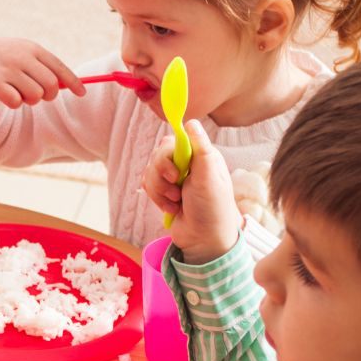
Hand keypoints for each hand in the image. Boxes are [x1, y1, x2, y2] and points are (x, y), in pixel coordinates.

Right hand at [0, 37, 84, 106]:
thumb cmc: (8, 58)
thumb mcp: (27, 55)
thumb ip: (46, 68)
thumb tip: (69, 86)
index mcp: (33, 49)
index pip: (59, 68)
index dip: (74, 82)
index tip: (83, 93)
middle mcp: (22, 57)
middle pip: (51, 85)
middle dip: (49, 95)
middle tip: (41, 95)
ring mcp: (7, 70)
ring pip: (35, 96)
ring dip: (30, 100)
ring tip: (20, 92)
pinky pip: (16, 102)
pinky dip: (15, 103)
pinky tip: (7, 95)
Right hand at [141, 119, 240, 263]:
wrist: (205, 239)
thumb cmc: (213, 207)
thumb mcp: (209, 175)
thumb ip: (200, 147)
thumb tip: (191, 121)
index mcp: (199, 154)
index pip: (171, 141)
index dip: (167, 156)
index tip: (175, 173)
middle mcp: (186, 163)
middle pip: (156, 156)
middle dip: (161, 176)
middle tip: (177, 189)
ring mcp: (174, 178)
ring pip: (149, 173)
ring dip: (159, 191)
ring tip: (176, 202)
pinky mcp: (164, 192)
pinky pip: (147, 186)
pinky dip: (156, 199)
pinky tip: (171, 208)